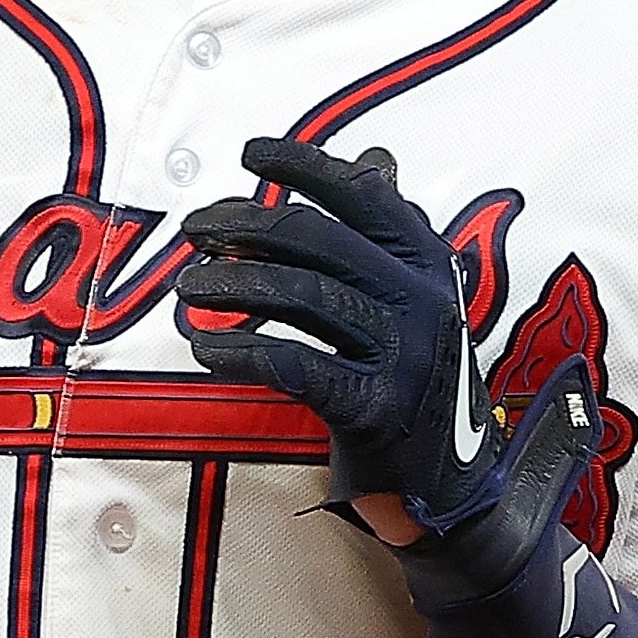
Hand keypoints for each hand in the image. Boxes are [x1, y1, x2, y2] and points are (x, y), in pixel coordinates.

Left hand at [176, 136, 601, 604]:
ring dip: (232, 285)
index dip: (304, 165)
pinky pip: (296, 366)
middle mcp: (423, 300)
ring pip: (302, 296)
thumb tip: (374, 159)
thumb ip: (391, 234)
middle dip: (246, 224)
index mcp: (431, 263)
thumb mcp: (419, 300)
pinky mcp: (375, 410)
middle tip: (195, 229)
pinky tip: (207, 349)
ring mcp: (403, 355)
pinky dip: (242, 352)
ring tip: (188, 287)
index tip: (250, 153)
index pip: (364, 193)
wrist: (448, 484)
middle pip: (319, 239)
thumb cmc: (415, 381)